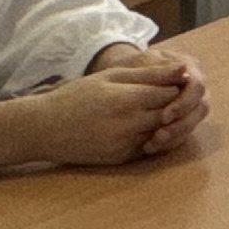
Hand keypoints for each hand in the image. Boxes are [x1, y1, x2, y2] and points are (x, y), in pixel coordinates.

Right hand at [0, 49, 207, 171]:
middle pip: (170, 114)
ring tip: (148, 110)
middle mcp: (129, 126)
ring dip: (162, 122)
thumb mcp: (111, 77)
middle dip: (172, 105)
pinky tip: (137, 126)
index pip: (171, 93)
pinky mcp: (122, 159)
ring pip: (162, 133)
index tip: (169, 82)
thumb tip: (184, 69)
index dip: (174, 86)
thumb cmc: (77, 96)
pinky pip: (148, 147)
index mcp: (127, 100)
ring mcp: (126, 145)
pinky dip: (150, 137)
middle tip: (163, 96)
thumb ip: (150, 74)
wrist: (44, 128)